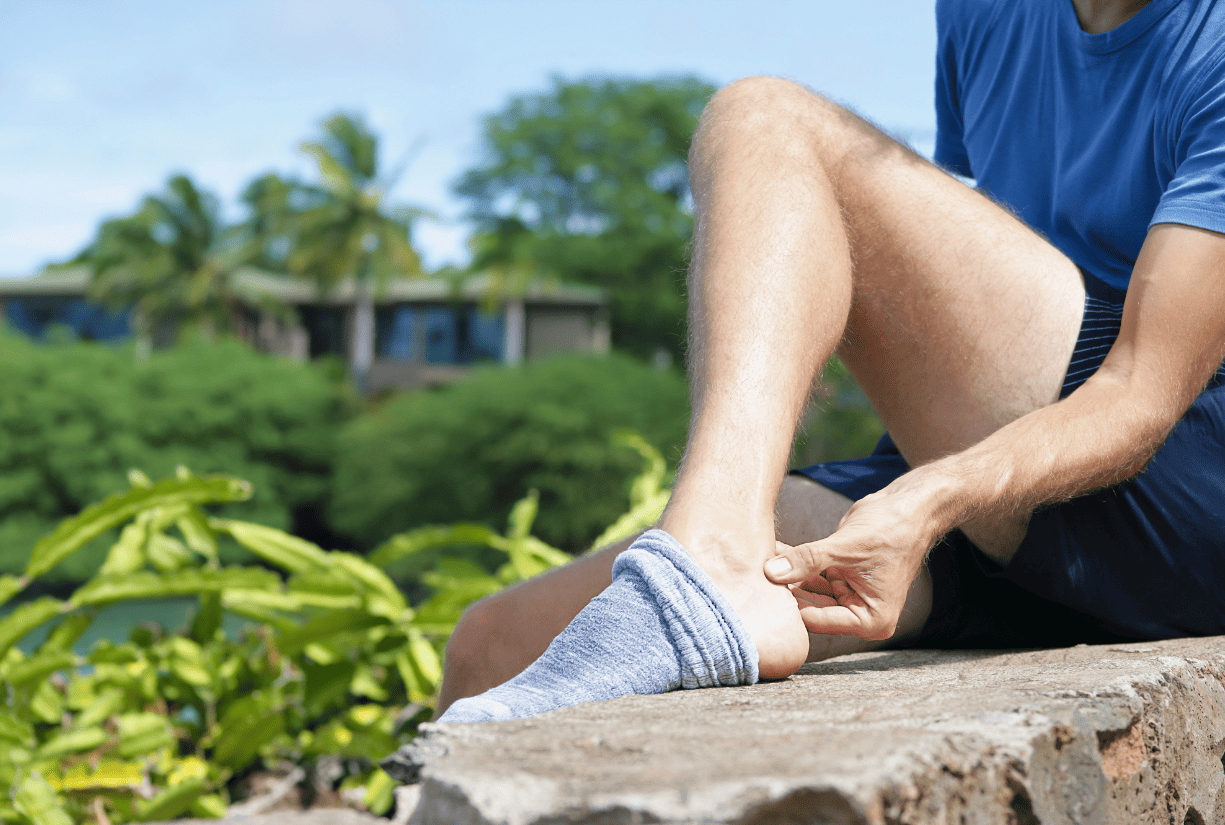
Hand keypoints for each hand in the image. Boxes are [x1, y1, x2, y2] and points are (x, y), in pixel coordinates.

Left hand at [763, 479, 942, 639]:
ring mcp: (847, 594)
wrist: (910, 506)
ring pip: (806, 588)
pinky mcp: (839, 575)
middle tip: (752, 575)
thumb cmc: (891, 530)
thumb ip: (807, 562)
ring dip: (784, 574)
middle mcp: (858, 612)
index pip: (816, 620)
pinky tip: (771, 550)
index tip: (759, 593)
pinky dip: (792, 562)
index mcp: (868, 620)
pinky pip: (809, 572)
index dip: (788, 606)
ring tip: (758, 559)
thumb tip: (770, 573)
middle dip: (784, 589)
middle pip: (809, 606)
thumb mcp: (844, 548)